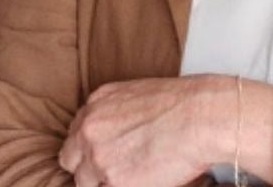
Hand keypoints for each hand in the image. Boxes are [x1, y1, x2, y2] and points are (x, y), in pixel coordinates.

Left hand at [58, 76, 227, 186]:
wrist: (201, 115)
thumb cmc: (183, 102)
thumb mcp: (139, 94)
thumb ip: (116, 113)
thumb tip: (117, 136)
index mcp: (97, 101)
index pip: (77, 133)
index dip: (91, 146)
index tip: (107, 153)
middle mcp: (90, 127)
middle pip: (71, 158)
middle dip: (88, 166)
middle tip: (115, 169)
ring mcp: (98, 155)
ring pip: (86, 182)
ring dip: (105, 181)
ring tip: (135, 173)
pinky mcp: (113, 182)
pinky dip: (125, 186)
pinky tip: (143, 179)